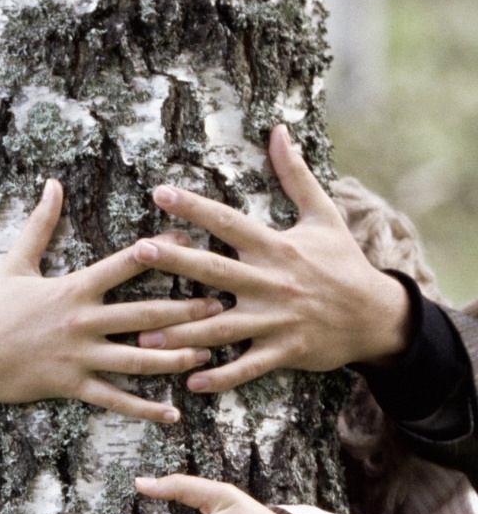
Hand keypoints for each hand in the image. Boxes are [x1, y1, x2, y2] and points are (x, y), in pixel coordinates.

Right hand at [0, 179, 219, 424]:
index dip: (161, 253)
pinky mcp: (71, 386)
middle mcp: (82, 321)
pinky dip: (145, 408)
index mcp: (74, 288)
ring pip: (137, 359)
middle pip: (144, 314)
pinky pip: (115, 401)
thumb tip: (53, 184)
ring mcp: (79, 356)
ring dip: (175, 357)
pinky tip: (173, 413)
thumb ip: (40, 224)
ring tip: (207, 355)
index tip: (193, 246)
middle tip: (221, 306)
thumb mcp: (15, 263)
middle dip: (185, 310)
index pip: (125, 265)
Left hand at [134, 124, 412, 391]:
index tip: (160, 192)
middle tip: (138, 251)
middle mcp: (271, 283)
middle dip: (176, 261)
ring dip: (183, 334)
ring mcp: (276, 320)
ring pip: (222, 328)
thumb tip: (279, 131)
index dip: (195, 207)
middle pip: (216, 271)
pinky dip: (221, 377)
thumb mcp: (324, 215)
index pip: (229, 222)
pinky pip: (248, 367)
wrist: (375, 315)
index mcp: (276, 247)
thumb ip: (295, 176)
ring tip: (144, 339)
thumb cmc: (343, 263)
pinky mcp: (284, 351)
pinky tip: (191, 382)